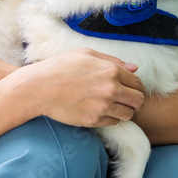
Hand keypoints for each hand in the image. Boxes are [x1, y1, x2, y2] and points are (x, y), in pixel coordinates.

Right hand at [22, 48, 144, 127]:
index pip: (137, 83)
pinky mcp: (93, 120)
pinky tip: (102, 111)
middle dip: (136, 101)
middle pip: (138, 101)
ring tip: (116, 106)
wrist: (39, 88)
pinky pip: (113, 122)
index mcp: (111, 71)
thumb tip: (134, 68)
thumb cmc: (61, 67)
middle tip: (129, 101)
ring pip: (129, 114)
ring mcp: (102, 107)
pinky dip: (112, 118)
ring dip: (126, 111)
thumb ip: (113, 61)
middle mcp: (110, 89)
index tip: (132, 89)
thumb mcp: (87, 55)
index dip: (137, 86)